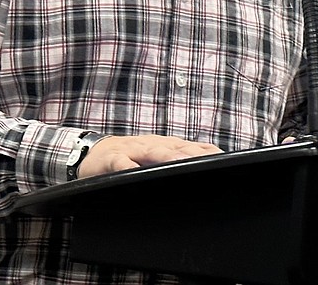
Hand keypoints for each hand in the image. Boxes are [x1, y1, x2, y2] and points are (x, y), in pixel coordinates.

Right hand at [78, 135, 221, 177]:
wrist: (92, 152)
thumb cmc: (130, 156)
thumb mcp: (156, 155)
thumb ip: (179, 158)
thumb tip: (208, 162)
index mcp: (164, 145)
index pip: (190, 147)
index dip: (207, 153)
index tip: (225, 160)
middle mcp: (152, 145)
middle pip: (175, 149)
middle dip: (193, 155)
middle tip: (210, 163)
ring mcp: (132, 150)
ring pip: (152, 152)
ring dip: (166, 157)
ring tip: (180, 163)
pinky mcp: (112, 159)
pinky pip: (120, 163)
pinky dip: (128, 167)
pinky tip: (134, 172)